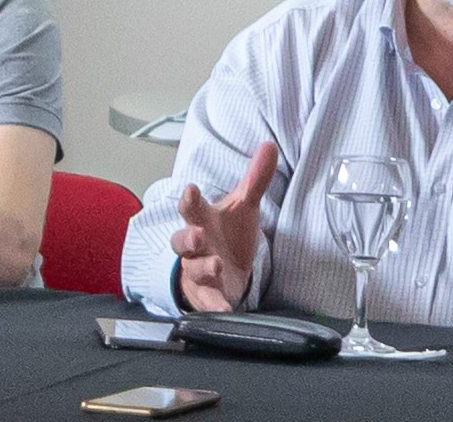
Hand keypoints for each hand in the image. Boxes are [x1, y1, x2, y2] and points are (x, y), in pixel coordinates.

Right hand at [170, 142, 277, 311]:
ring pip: (194, 269)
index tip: (191, 188)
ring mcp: (198, 270)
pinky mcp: (206, 293)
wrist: (223, 268)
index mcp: (202, 220)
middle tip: (197, 234)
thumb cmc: (227, 232)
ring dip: (204, 266)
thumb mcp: (243, 205)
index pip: (192, 208)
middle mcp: (195, 246)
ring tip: (217, 263)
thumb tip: (269, 146)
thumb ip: (255, 179)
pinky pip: (207, 299)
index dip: (190, 199)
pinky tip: (223, 307)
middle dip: (188, 237)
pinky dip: (214, 303)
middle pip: (182, 240)